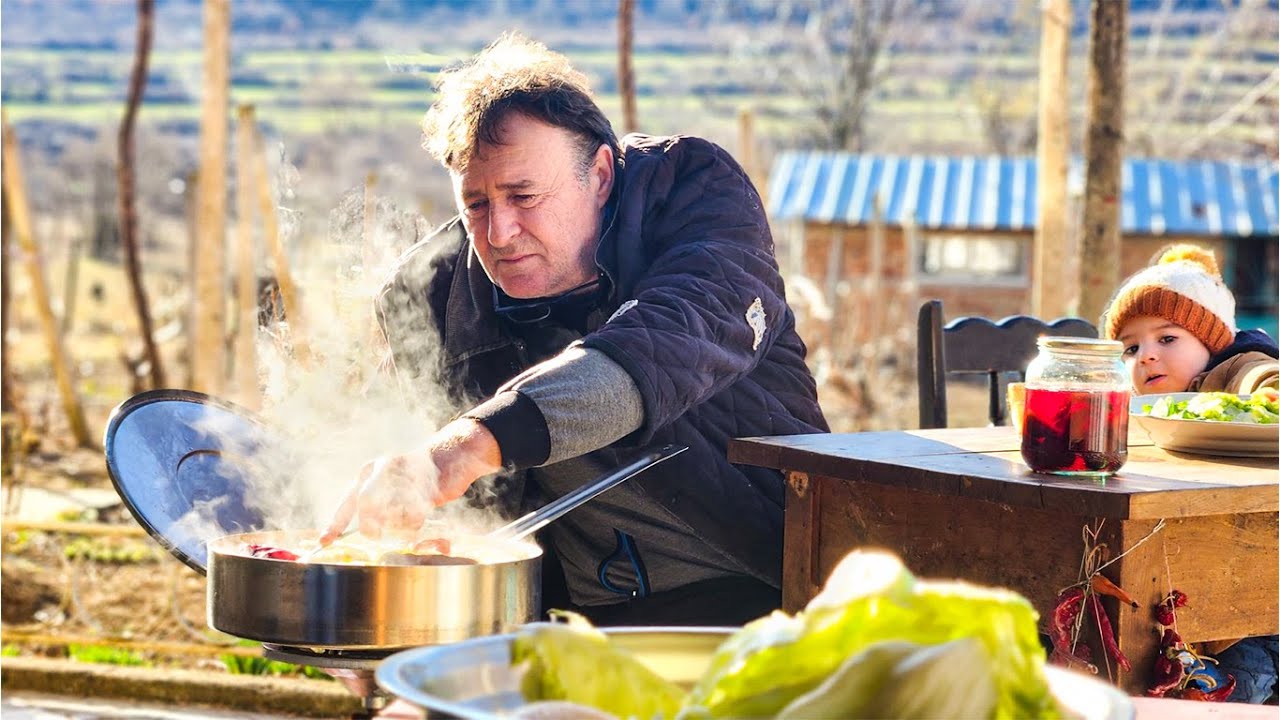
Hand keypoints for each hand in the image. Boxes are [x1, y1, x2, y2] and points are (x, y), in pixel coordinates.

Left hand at [320, 419, 502, 543]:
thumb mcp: (391, 488)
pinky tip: (423, 509)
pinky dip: (416, 523)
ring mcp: (405, 474)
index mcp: (369, 471)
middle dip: (371, 527)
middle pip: (367, 505)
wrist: (450, 457)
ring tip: (411, 515)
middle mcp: (383, 469)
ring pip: (392, 515)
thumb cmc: (417, 480)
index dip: (335, 523)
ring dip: (400, 526)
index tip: (324, 542)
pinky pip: (414, 517)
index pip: (348, 501)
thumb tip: (365, 535)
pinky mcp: (425, 484)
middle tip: (379, 535)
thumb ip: (375, 509)